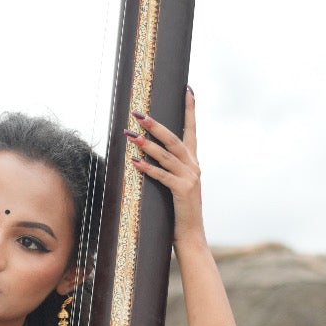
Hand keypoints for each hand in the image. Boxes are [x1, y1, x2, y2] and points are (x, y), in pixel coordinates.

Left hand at [126, 86, 203, 242]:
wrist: (190, 235)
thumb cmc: (178, 211)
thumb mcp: (176, 185)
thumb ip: (169, 169)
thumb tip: (148, 154)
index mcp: (193, 162)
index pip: (191, 130)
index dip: (189, 110)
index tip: (187, 90)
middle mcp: (194, 166)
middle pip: (174, 138)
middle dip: (155, 125)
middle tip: (138, 113)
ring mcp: (190, 178)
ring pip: (167, 155)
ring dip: (147, 144)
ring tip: (131, 134)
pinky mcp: (183, 191)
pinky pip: (162, 176)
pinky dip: (148, 168)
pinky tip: (135, 161)